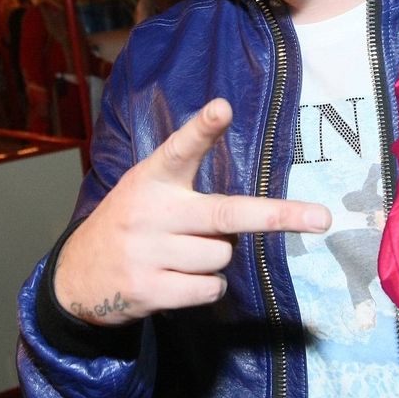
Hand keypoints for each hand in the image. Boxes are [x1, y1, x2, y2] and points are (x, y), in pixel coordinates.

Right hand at [53, 98, 330, 325]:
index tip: (222, 108)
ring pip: (222, 256)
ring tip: (180, 255)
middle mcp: (152, 212)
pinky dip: (206, 288)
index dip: (202, 129)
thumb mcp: (150, 186)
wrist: (76, 277)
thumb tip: (241, 175)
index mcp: (153, 178)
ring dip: (214, 259)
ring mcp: (148, 252)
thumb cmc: (133, 222)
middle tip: (321, 219)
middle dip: (277, 216)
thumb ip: (190, 174)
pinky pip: (209, 289)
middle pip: (227, 214)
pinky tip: (177, 279)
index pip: (181, 148)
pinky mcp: (147, 289)